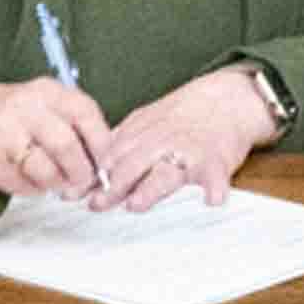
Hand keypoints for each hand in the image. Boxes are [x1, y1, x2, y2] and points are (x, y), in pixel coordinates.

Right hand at [0, 76, 113, 203]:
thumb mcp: (49, 102)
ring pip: (44, 170)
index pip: (85, 113)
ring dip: (59, 182)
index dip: (101, 141)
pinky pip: (22, 184)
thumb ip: (77, 122)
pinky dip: (35, 188)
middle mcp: (24, 110)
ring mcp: (3, 135)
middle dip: (81, 169)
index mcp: (46, 92)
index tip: (106, 159)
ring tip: (60, 181)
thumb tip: (106, 157)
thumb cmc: (19, 113)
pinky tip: (35, 180)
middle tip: (85, 179)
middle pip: (65, 145)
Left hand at [89, 65, 285, 213]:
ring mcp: (188, 153)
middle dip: (113, 185)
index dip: (91, 178)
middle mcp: (161, 144)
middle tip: (98, 204)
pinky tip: (212, 200)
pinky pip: (217, 176)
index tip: (75, 194)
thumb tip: (84, 178)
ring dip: (151, 189)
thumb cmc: (183, 118)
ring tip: (137, 203)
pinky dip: (216, 188)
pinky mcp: (216, 162)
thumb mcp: (143, 124)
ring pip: (166, 173)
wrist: (228, 100)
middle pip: (132, 167)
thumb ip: (116, 148)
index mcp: (140, 136)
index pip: (109, 159)